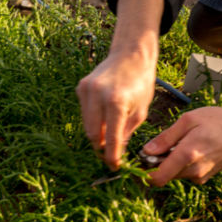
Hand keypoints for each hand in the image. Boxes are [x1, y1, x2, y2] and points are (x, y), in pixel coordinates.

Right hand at [77, 49, 155, 169]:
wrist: (130, 55)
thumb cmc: (141, 83)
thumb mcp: (141, 111)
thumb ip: (127, 132)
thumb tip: (117, 153)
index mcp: (116, 102)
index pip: (110, 138)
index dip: (112, 156)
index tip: (114, 167)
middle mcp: (97, 95)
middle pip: (93, 134)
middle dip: (101, 148)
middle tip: (111, 156)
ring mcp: (86, 90)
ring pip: (86, 125)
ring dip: (97, 135)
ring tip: (109, 139)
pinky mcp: (81, 87)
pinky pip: (84, 112)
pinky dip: (93, 120)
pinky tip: (105, 117)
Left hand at [141, 105, 221, 185]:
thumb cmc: (218, 121)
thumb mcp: (189, 120)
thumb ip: (166, 137)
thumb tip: (146, 151)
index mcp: (187, 155)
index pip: (157, 179)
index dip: (143, 173)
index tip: (140, 160)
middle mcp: (193, 171)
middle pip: (164, 176)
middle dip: (157, 164)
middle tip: (159, 145)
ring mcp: (201, 176)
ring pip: (175, 175)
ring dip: (170, 163)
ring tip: (179, 142)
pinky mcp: (206, 177)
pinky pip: (186, 173)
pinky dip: (181, 164)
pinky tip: (190, 147)